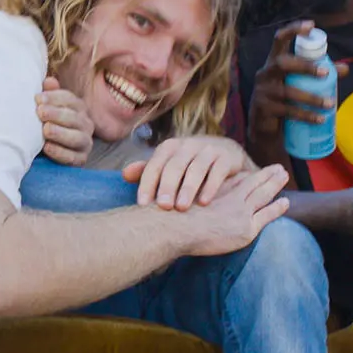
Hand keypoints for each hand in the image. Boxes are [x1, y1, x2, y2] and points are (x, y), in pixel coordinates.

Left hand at [35, 76, 94, 165]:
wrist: (45, 148)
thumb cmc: (46, 122)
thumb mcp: (46, 107)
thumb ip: (49, 94)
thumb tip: (49, 81)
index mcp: (78, 108)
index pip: (70, 99)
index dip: (54, 98)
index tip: (37, 99)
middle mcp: (86, 124)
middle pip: (74, 118)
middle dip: (57, 114)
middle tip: (40, 112)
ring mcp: (85, 143)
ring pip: (77, 138)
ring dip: (61, 133)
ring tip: (45, 130)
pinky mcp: (80, 160)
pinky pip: (73, 157)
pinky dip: (60, 153)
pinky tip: (47, 147)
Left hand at [122, 136, 252, 209]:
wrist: (228, 156)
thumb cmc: (190, 165)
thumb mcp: (169, 166)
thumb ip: (148, 171)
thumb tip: (124, 174)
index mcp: (169, 147)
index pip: (155, 164)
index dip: (147, 183)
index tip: (142, 204)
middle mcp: (188, 145)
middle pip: (175, 166)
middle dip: (167, 186)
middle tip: (162, 207)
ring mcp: (209, 149)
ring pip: (196, 168)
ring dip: (188, 188)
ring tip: (181, 208)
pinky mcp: (227, 157)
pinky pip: (218, 171)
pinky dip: (211, 187)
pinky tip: (204, 202)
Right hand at [171, 164, 290, 256]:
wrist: (173, 228)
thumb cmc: (164, 218)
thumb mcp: (167, 198)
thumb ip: (167, 190)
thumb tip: (136, 175)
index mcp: (212, 191)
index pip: (232, 182)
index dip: (243, 176)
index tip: (251, 172)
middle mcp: (227, 197)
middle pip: (251, 183)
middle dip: (265, 176)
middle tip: (278, 168)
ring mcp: (239, 211)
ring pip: (262, 194)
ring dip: (274, 184)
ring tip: (284, 175)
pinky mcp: (246, 227)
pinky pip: (266, 215)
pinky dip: (276, 208)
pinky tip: (285, 202)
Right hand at [247, 19, 334, 157]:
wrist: (265, 129)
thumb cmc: (286, 100)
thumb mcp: (301, 84)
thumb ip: (321, 74)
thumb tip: (345, 68)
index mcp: (274, 61)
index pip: (279, 39)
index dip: (293, 30)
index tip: (311, 26)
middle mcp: (265, 73)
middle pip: (282, 63)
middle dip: (304, 66)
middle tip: (326, 73)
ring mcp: (262, 91)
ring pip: (286, 91)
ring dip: (310, 97)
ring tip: (330, 104)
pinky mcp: (263, 109)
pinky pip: (286, 111)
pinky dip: (305, 115)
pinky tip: (320, 119)